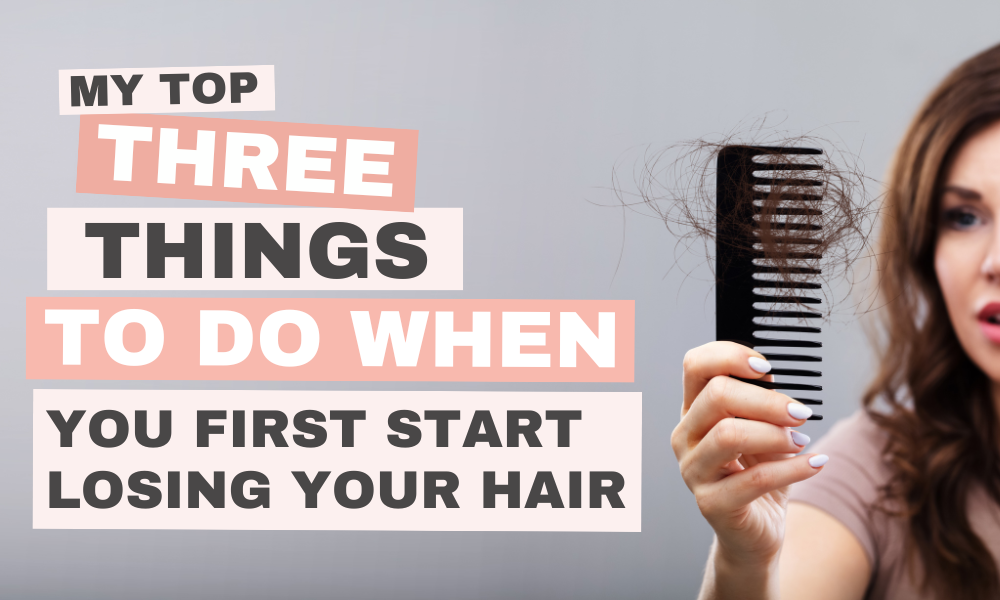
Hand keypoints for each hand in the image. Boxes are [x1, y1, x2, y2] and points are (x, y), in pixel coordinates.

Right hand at [672, 341, 827, 569]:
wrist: (757, 531)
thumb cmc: (758, 474)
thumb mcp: (761, 431)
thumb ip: (761, 404)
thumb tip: (773, 380)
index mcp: (693, 411)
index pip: (695, 366)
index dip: (730, 356)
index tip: (766, 368)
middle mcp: (685, 437)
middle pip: (716, 396)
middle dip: (766, 400)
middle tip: (799, 411)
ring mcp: (693, 471)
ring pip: (728, 435)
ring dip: (774, 433)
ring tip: (800, 440)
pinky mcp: (711, 503)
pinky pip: (755, 479)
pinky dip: (793, 467)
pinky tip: (815, 462)